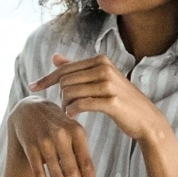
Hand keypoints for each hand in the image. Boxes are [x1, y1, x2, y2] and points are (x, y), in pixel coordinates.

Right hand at [8, 97, 99, 176]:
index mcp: (77, 132)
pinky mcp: (30, 148)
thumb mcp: (73, 132)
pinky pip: (39, 174)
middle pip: (72, 173)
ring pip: (57, 176)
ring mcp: (44, 142)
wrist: (28, 108)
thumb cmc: (57, 124)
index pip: (87, 164)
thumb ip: (81, 154)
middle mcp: (61, 136)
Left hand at [29, 54, 167, 147]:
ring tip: (70, 112)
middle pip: (65, 81)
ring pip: (70, 93)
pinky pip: (81, 105)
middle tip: (65, 108)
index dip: (46, 79)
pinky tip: (73, 116)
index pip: (64, 69)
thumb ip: (77, 69)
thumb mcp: (100, 80)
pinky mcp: (111, 101)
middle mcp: (104, 68)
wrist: (146, 119)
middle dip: (60, 96)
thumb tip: (55, 56)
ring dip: (65, 105)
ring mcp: (109, 84)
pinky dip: (72, 111)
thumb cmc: (120, 100)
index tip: (31, 88)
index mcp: (100, 60)